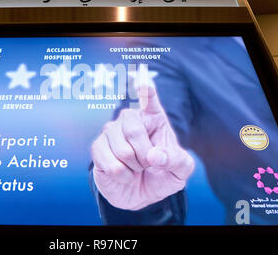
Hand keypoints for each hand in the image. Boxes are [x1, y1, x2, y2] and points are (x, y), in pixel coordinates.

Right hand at [91, 86, 194, 210]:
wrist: (141, 194)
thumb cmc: (162, 175)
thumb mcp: (180, 171)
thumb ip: (175, 161)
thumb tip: (155, 156)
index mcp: (153, 117)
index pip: (149, 100)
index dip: (146, 91)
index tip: (143, 83)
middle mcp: (130, 119)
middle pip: (133, 130)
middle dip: (144, 155)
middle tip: (148, 164)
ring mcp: (111, 132)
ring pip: (123, 151)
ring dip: (134, 168)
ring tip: (136, 169)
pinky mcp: (97, 147)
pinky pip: (111, 164)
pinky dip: (122, 176)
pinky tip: (124, 174)